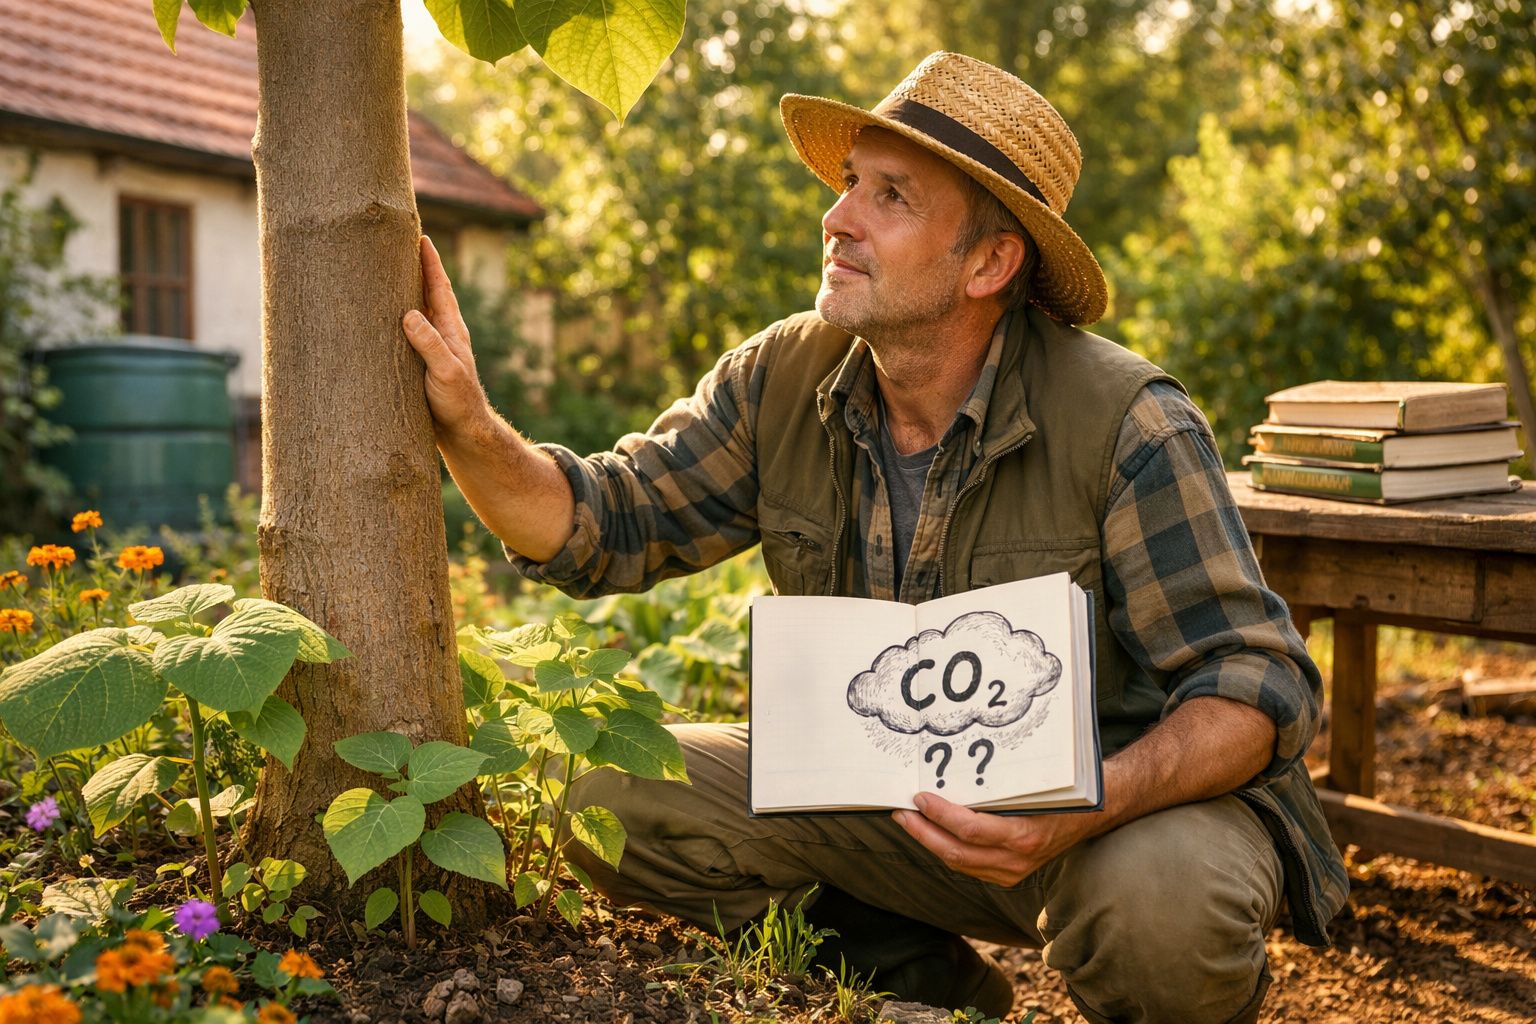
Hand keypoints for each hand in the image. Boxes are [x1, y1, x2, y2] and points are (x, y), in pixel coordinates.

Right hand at [402, 236, 490, 440]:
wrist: (462, 433)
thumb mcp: (445, 372)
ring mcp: (432, 347)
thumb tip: (409, 314)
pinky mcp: (420, 363)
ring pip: (417, 311)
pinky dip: (396, 318)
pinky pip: (406, 332)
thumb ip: (430, 344)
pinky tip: (382, 317)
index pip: (440, 288)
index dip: (430, 262)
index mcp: (451, 330)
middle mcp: (443, 334)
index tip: (420, 237)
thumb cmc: (457, 403)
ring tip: (385, 272)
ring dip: (404, 291)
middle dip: (415, 268)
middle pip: (428, 293)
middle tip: (398, 245)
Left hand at [893, 792, 1106, 885]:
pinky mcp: (1009, 875)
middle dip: (922, 832)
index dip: (939, 814)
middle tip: (900, 812)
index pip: (968, 830)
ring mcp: (1012, 872)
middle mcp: (1016, 859)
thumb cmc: (1064, 790)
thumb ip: (997, 787)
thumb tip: (951, 770)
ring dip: (930, 841)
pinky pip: (969, 865)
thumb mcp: (1033, 785)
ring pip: (958, 862)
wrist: (1097, 812)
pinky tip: (933, 833)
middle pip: (955, 853)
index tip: (919, 797)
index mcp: (1023, 836)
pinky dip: (947, 849)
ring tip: (910, 820)